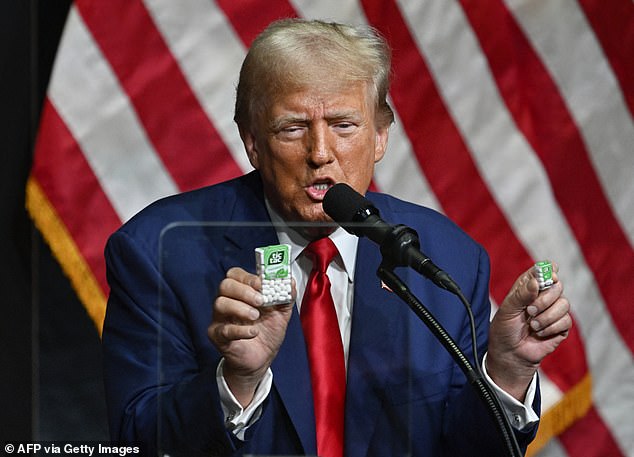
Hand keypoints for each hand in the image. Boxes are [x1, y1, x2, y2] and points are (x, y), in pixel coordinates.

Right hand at [208, 267, 294, 405]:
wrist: (261, 359)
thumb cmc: (267, 333)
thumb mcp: (282, 313)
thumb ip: (287, 296)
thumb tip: (290, 281)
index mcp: (242, 292)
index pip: (236, 274)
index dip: (248, 277)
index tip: (261, 284)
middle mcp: (228, 301)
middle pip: (225, 285)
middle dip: (244, 291)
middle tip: (260, 301)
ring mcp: (220, 318)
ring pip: (220, 303)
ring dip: (240, 308)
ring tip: (255, 317)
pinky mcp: (218, 336)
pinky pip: (223, 329)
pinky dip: (240, 330)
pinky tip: (254, 333)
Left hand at [486, 263, 571, 400]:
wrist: (510, 354)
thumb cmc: (504, 330)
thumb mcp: (507, 310)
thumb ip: (521, 294)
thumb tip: (536, 281)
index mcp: (527, 287)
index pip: (543, 270)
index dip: (548, 271)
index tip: (549, 276)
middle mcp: (542, 296)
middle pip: (557, 286)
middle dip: (545, 299)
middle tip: (530, 310)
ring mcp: (553, 311)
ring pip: (564, 303)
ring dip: (547, 316)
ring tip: (532, 325)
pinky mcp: (560, 326)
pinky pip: (566, 320)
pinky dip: (551, 327)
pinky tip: (540, 333)